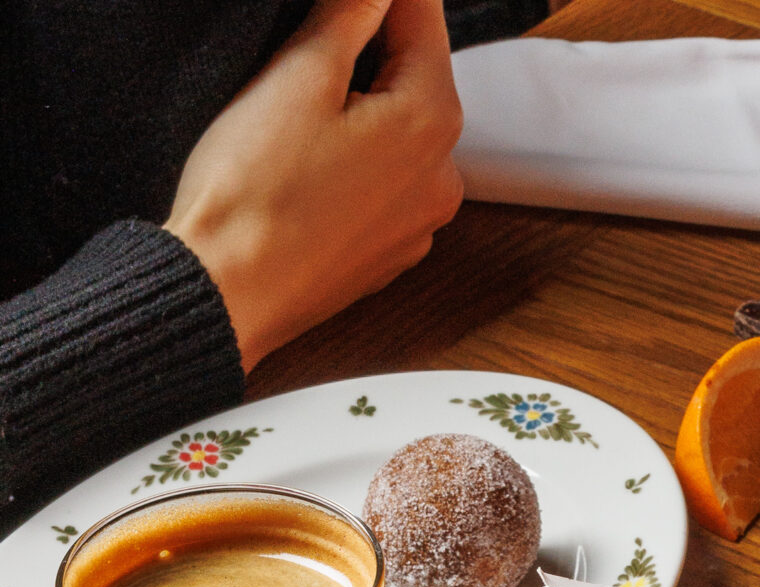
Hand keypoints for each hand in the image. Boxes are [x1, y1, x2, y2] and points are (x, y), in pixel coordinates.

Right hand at [166, 0, 465, 370]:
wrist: (227, 295)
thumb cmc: (255, 191)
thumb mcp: (297, 78)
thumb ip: (348, 16)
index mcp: (431, 122)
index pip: (423, 21)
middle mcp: (442, 176)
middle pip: (416, 78)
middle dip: (374, 44)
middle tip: (319, 24)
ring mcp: (419, 221)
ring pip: (400, 134)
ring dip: (364, 102)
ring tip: (305, 95)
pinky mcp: (387, 250)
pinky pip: (382, 183)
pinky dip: (357, 157)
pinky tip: (308, 157)